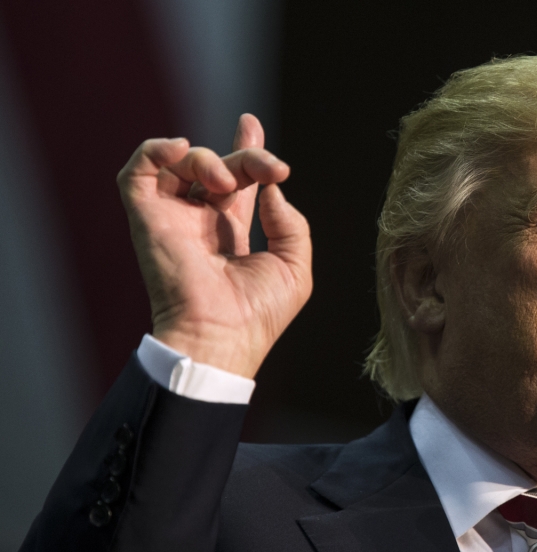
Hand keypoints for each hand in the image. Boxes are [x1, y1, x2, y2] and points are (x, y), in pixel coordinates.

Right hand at [118, 114, 311, 377]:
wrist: (221, 337)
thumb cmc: (259, 315)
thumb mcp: (294, 267)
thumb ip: (290, 224)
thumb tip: (272, 189)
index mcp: (230, 233)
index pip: (235, 181)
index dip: (244, 151)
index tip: (250, 124)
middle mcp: (198, 222)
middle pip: (218, 168)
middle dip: (247, 156)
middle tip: (272, 168)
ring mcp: (171, 219)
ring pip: (180, 163)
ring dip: (209, 159)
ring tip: (228, 184)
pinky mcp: (147, 219)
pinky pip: (136, 173)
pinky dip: (154, 150)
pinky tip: (180, 148)